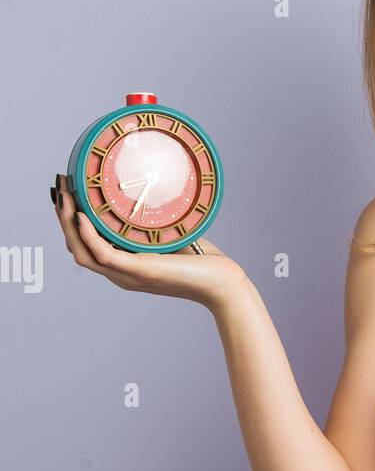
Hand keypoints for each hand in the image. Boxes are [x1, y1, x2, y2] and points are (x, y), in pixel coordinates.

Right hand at [50, 172, 245, 311]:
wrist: (221, 284)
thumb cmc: (200, 262)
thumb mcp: (169, 235)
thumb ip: (154, 221)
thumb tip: (148, 188)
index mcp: (124, 265)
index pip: (84, 246)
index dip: (69, 221)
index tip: (65, 193)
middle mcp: (120, 273)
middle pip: (76, 247)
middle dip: (61, 217)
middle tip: (58, 187)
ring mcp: (127, 274)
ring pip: (82, 251)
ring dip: (67, 223)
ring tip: (63, 195)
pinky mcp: (139, 271)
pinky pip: (103, 254)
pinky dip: (88, 235)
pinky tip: (82, 215)